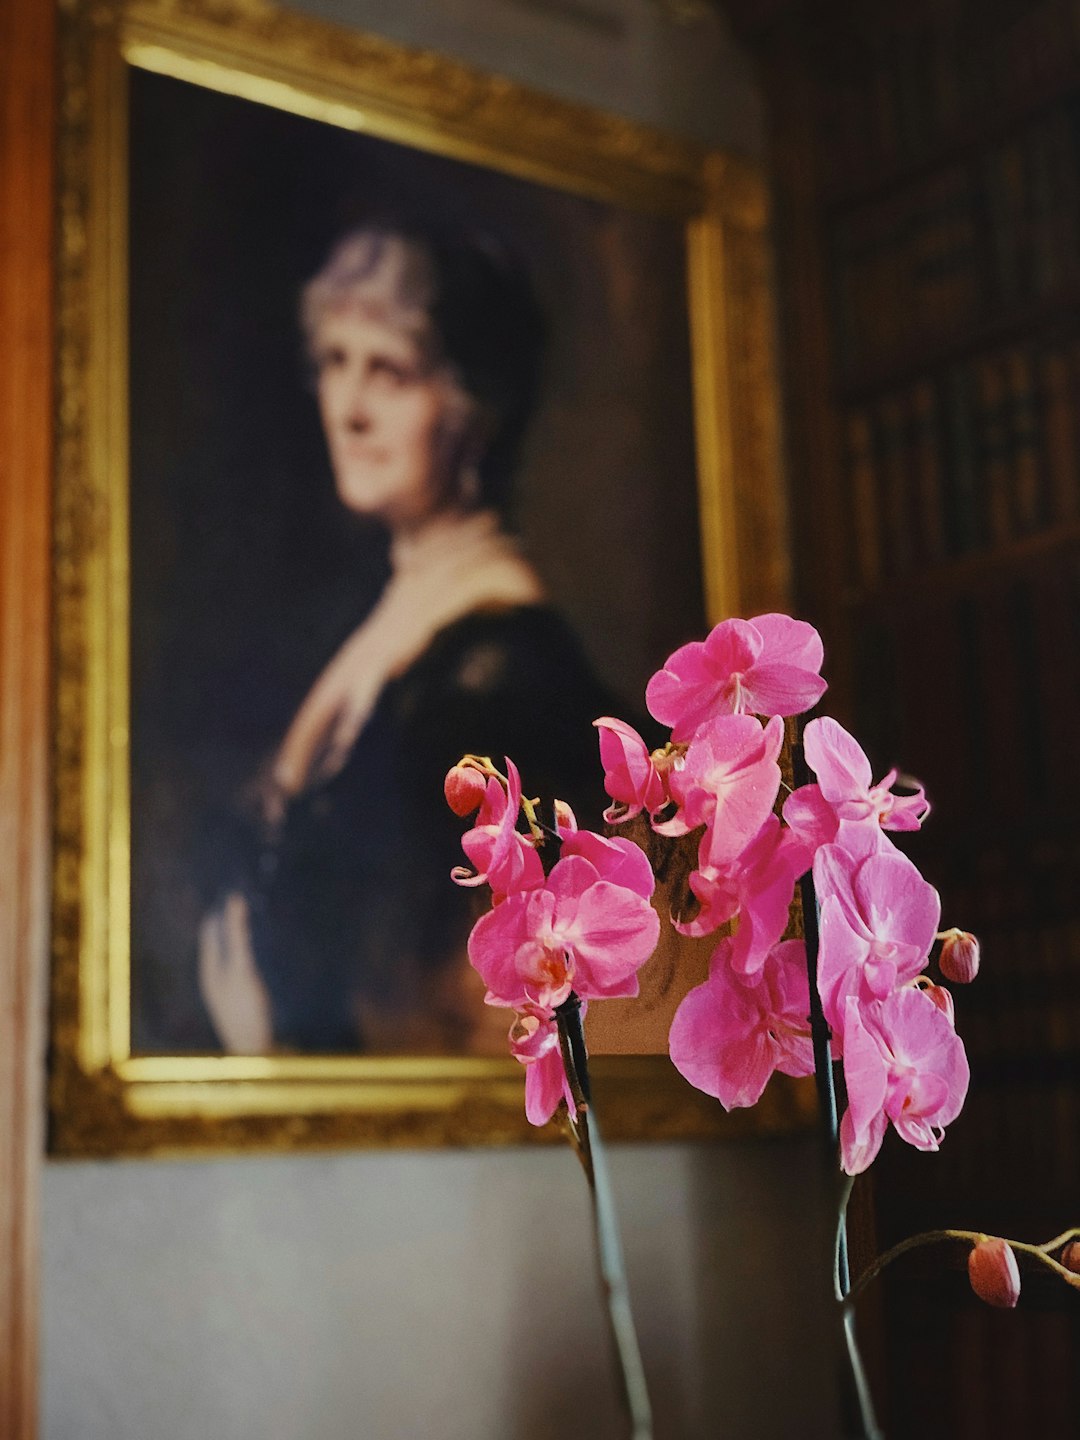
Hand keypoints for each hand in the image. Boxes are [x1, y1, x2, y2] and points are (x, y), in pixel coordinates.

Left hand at [198, 891, 272, 1052]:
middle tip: (249, 898)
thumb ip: (238, 934)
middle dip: (232, 921)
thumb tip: (233, 899)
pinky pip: (244, 968)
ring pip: (232, 955)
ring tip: (258, 920)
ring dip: (242, 937)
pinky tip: (264, 954)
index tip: (237, 887)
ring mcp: (229, 990)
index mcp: (209, 968)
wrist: (255, 1055)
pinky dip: (251, 954)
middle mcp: (216, 977)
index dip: (222, 908)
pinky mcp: (244, 999)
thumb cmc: (246, 1011)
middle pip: (220, 941)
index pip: (210, 928)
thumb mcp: (241, 968)